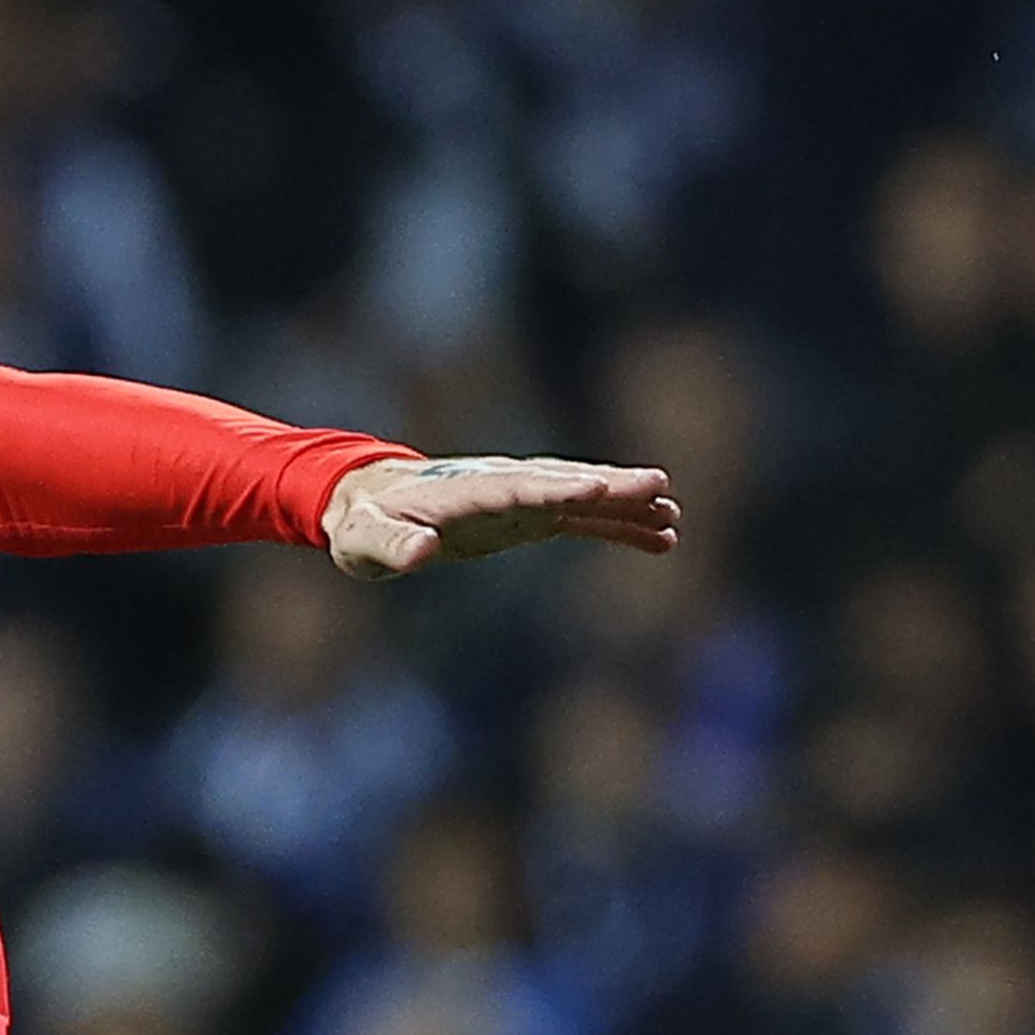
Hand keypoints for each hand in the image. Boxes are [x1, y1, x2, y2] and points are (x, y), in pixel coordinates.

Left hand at [321, 454, 682, 577]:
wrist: (369, 504)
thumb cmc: (362, 524)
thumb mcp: (364, 540)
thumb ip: (392, 545)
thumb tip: (420, 551)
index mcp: (467, 491)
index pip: (519, 487)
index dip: (557, 489)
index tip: (597, 489)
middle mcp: (503, 487)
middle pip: (564, 483)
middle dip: (610, 486)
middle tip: (659, 487)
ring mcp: (521, 498)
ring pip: (582, 497)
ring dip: (626, 505)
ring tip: (672, 515)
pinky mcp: (529, 515)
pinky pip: (583, 519)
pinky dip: (619, 525)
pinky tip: (661, 536)